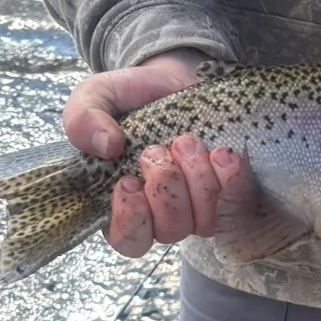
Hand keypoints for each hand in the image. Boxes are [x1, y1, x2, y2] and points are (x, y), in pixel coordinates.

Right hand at [60, 47, 251, 257]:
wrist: (175, 79)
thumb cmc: (133, 98)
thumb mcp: (98, 98)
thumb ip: (83, 119)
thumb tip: (106, 146)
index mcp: (124, 204)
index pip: (128, 241)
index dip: (131, 222)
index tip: (128, 184)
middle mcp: (162, 215)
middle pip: (169, 231)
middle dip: (165, 188)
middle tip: (158, 150)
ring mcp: (198, 209)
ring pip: (203, 222)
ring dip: (196, 180)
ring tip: (186, 142)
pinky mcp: (228, 195)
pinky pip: (236, 205)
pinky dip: (230, 181)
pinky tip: (222, 154)